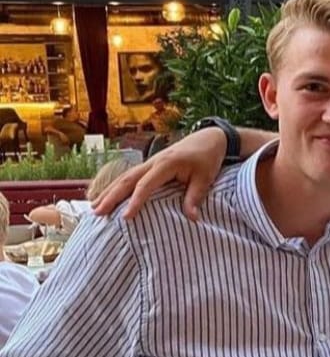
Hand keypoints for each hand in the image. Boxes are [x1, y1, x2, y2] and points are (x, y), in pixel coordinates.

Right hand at [92, 128, 228, 220]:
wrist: (209, 138)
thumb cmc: (207, 158)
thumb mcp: (205, 178)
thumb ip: (195, 197)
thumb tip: (192, 218)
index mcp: (166, 164)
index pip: (146, 184)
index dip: (135, 201)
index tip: (125, 217)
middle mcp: (153, 162)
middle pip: (127, 179)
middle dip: (111, 196)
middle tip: (97, 212)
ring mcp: (149, 162)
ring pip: (124, 177)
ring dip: (108, 192)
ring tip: (93, 207)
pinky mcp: (149, 165)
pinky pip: (129, 177)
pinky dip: (116, 187)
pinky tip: (106, 196)